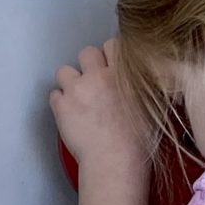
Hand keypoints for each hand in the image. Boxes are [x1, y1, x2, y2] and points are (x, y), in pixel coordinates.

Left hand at [49, 39, 150, 174]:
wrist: (115, 159)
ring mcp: (78, 90)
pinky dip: (60, 103)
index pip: (112, 44)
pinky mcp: (61, 106)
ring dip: (69, 82)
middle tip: (92, 83)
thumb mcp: (150, 104)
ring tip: (77, 98)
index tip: (109, 67)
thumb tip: (137, 78)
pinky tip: (70, 114)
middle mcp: (99, 77)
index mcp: (123, 74)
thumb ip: (141, 84)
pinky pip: (54, 94)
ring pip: (64, 70)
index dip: (109, 56)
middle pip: (86, 52)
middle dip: (88, 66)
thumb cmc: (138, 140)